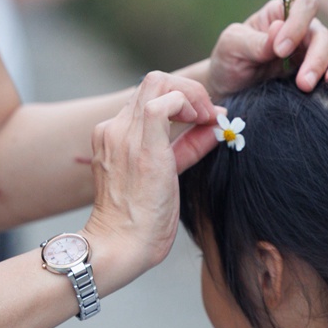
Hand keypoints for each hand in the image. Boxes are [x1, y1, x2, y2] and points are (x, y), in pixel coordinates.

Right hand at [83, 72, 219, 290]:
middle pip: (153, 81)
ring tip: (205, 117)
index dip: (182, 101)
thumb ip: (186, 148)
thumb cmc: (140, 222)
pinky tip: (202, 121)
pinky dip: (189, 102)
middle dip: (188, 90)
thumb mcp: (164, 176)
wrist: (121, 245)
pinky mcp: (142, 144)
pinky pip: (165, 101)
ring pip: (158, 82)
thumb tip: (215, 126)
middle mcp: (114, 129)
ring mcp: (124, 134)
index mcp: (113, 136)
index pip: (148, 98)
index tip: (204, 119)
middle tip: (208, 114)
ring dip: (191, 93)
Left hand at [207, 0, 327, 97]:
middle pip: (324, 35)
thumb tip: (280, 29)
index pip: (303, 6)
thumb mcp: (230, 47)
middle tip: (303, 84)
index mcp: (282, 15)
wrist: (230, 95)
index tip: (279, 50)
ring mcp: (315, 55)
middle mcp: (304, 32)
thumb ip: (253, 40)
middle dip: (317, 58)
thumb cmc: (228, 63)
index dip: (298, 24)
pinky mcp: (321, 78)